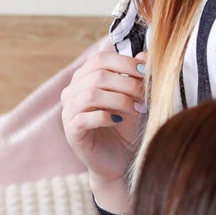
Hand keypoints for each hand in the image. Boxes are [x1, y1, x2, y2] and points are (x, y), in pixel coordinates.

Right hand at [61, 43, 145, 205]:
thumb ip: (137, 76)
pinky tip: (119, 121)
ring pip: (90, 94)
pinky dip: (105, 117)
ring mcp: (69, 112)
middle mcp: (72, 92)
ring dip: (120, 100)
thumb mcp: (136, 98)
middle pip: (97, 75)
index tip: (147, 73)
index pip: (99, 59)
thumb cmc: (127, 127)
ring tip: (139, 109)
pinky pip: (84, 118)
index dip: (125, 63)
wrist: (120, 160)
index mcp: (84, 79)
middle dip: (128, 84)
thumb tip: (145, 54)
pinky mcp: (71, 132)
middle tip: (147, 96)